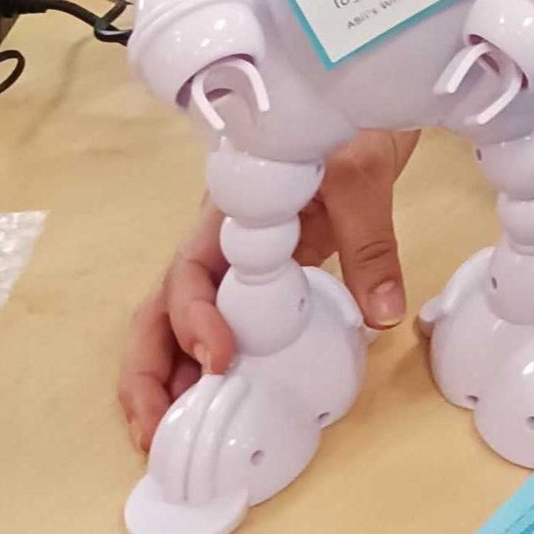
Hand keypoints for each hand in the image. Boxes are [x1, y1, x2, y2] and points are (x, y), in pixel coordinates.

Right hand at [115, 128, 418, 450]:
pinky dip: (202, 367)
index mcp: (230, 209)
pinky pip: (220, 323)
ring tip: (165, 439)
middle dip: (149, 371)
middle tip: (156, 433)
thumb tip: (383, 314)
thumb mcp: (363, 176)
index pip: (190, 270)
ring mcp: (234, 259)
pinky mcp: (258, 275)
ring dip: (166, 379)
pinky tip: (212, 406)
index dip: (194, 321)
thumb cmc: (350, 124)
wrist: (363, 94)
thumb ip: (370, 243)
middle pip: (161, 307)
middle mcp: (219, 239)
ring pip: (178, 322)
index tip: (220, 361)